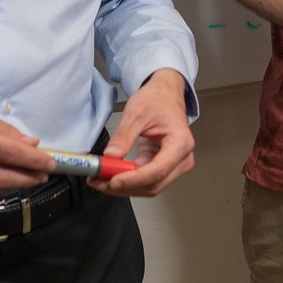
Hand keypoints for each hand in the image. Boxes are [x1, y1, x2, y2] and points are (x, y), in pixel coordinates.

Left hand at [94, 69, 195, 197]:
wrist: (164, 94)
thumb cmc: (158, 99)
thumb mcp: (137, 112)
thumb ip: (123, 136)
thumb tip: (111, 157)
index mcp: (181, 143)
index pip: (158, 170)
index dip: (134, 179)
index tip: (113, 181)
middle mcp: (181, 158)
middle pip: (153, 184)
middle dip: (125, 186)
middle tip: (100, 181)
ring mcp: (173, 165)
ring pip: (148, 187)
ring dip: (123, 187)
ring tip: (100, 180)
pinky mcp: (162, 167)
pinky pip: (144, 181)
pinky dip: (126, 181)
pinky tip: (109, 177)